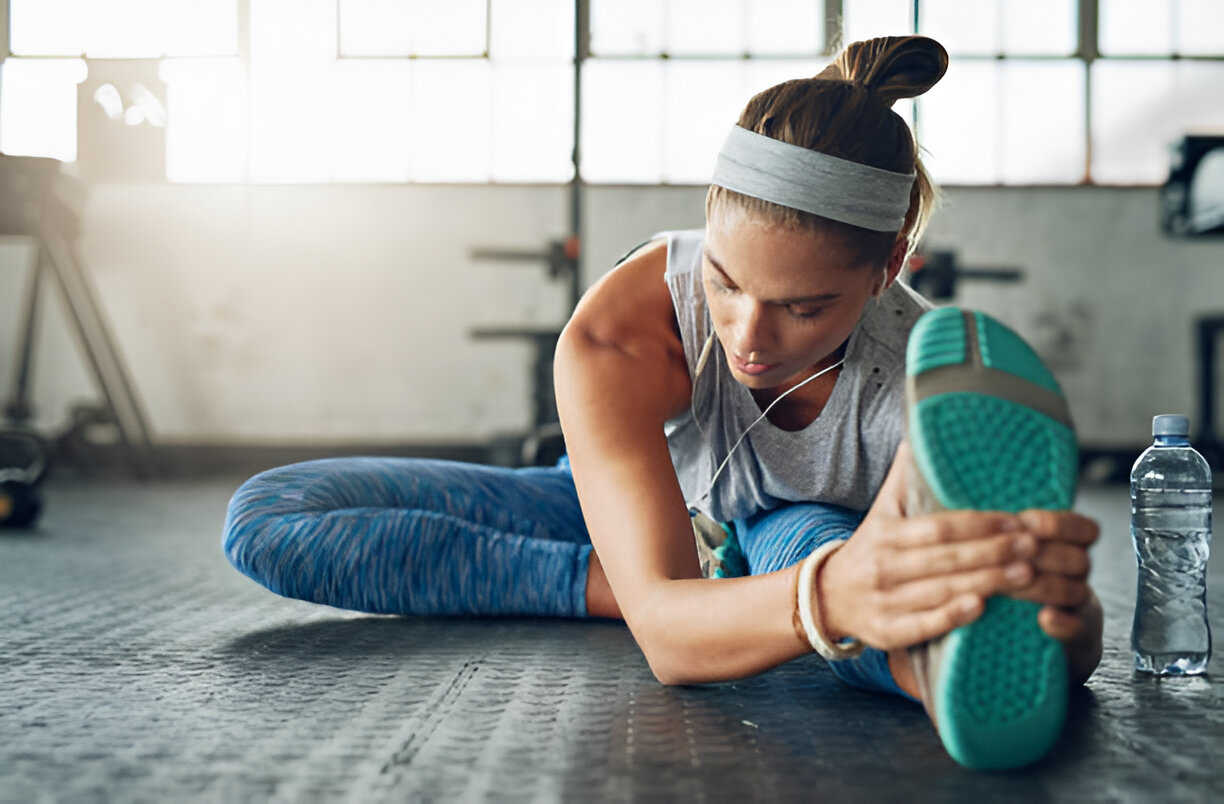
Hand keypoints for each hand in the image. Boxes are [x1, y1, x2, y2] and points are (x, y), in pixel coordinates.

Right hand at [815, 443, 1100, 653]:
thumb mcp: (882, 511)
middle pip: (945, 559)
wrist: (826, 597)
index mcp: (886, 534)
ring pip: (941, 592)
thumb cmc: (869, 549)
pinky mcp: (887, 633)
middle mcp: (883, 567)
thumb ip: (904, 477)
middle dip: (993, 551)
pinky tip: (983, 608)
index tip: (1016, 519)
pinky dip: (953, 617)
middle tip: (1034, 545)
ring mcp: (885, 602)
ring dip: (986, 583)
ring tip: (1027, 574)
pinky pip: (924, 626)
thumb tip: (922, 430)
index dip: (979, 523)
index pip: (938, 527)